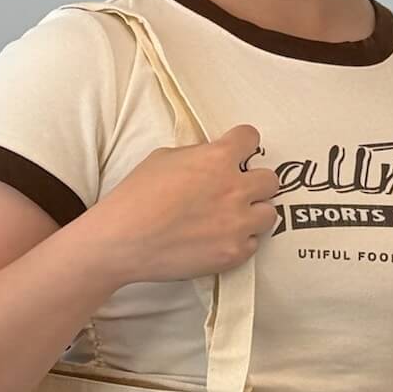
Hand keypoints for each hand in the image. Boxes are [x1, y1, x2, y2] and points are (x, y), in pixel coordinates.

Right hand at [84, 124, 280, 285]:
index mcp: (217, 158)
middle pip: (271, 180)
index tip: (238, 153)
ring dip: (253, 213)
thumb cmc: (135, 196)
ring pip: (269, 213)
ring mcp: (237, 224)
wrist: (121, 241)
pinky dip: (240, 241)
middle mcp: (234, 189)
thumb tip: (213, 157)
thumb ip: (198, 154)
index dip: (243, 145)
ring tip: (230, 218)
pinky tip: (219, 239)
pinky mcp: (234, 253)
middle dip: (254, 183)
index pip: (251, 138)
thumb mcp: (163, 158)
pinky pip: (254, 243)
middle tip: (235, 191)